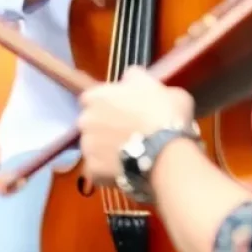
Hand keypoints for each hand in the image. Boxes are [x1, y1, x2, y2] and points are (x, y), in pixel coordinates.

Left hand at [77, 68, 194, 184]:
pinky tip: (127, 172)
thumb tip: (131, 78)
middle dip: (105, 128)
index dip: (109, 104)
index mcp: (96, 96)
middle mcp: (84, 119)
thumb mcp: (158, 85)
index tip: (124, 111)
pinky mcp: (93, 171)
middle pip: (91, 123)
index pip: (93, 98)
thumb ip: (138, 79)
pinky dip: (109, 173)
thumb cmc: (165, 114)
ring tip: (130, 157)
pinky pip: (98, 172)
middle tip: (129, 135)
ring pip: (94, 148)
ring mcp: (87, 147)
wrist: (167, 154)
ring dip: (106, 150)